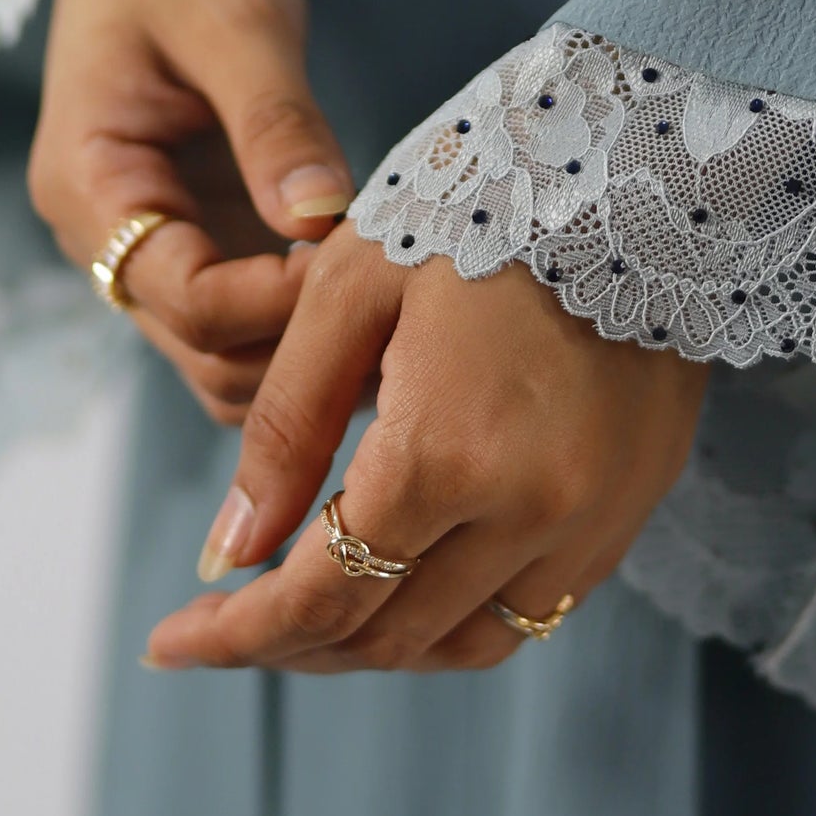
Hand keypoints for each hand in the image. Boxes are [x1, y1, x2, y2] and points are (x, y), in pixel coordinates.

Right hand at [27, 0, 353, 420]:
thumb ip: (275, 124)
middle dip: (294, 344)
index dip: (276, 302)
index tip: (362, 268)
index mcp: (88, 183)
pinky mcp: (195, 226)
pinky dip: (300, 313)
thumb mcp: (237, 22)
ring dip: (300, 344)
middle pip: (200, 350)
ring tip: (388, 298)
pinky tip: (367, 281)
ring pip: (223, 350)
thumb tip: (319, 221)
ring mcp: (150, 236)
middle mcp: (104, 233)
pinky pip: (243, 307)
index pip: (182, 298)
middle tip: (394, 299)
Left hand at [142, 228, 708, 672]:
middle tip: (224, 626)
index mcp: (446, 454)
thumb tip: (227, 558)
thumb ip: (285, 430)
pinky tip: (409, 579)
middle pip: (388, 635)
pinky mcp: (633, 506)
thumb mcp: (350, 292)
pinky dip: (458, 616)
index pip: (322, 596)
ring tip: (312, 618)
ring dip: (379, 645)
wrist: (645, 170)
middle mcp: (529, 511)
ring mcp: (593, 518)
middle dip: (291, 644)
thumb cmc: (480, 205)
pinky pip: (535, 608)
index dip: (237, 637)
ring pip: (465, 643)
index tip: (170, 643)